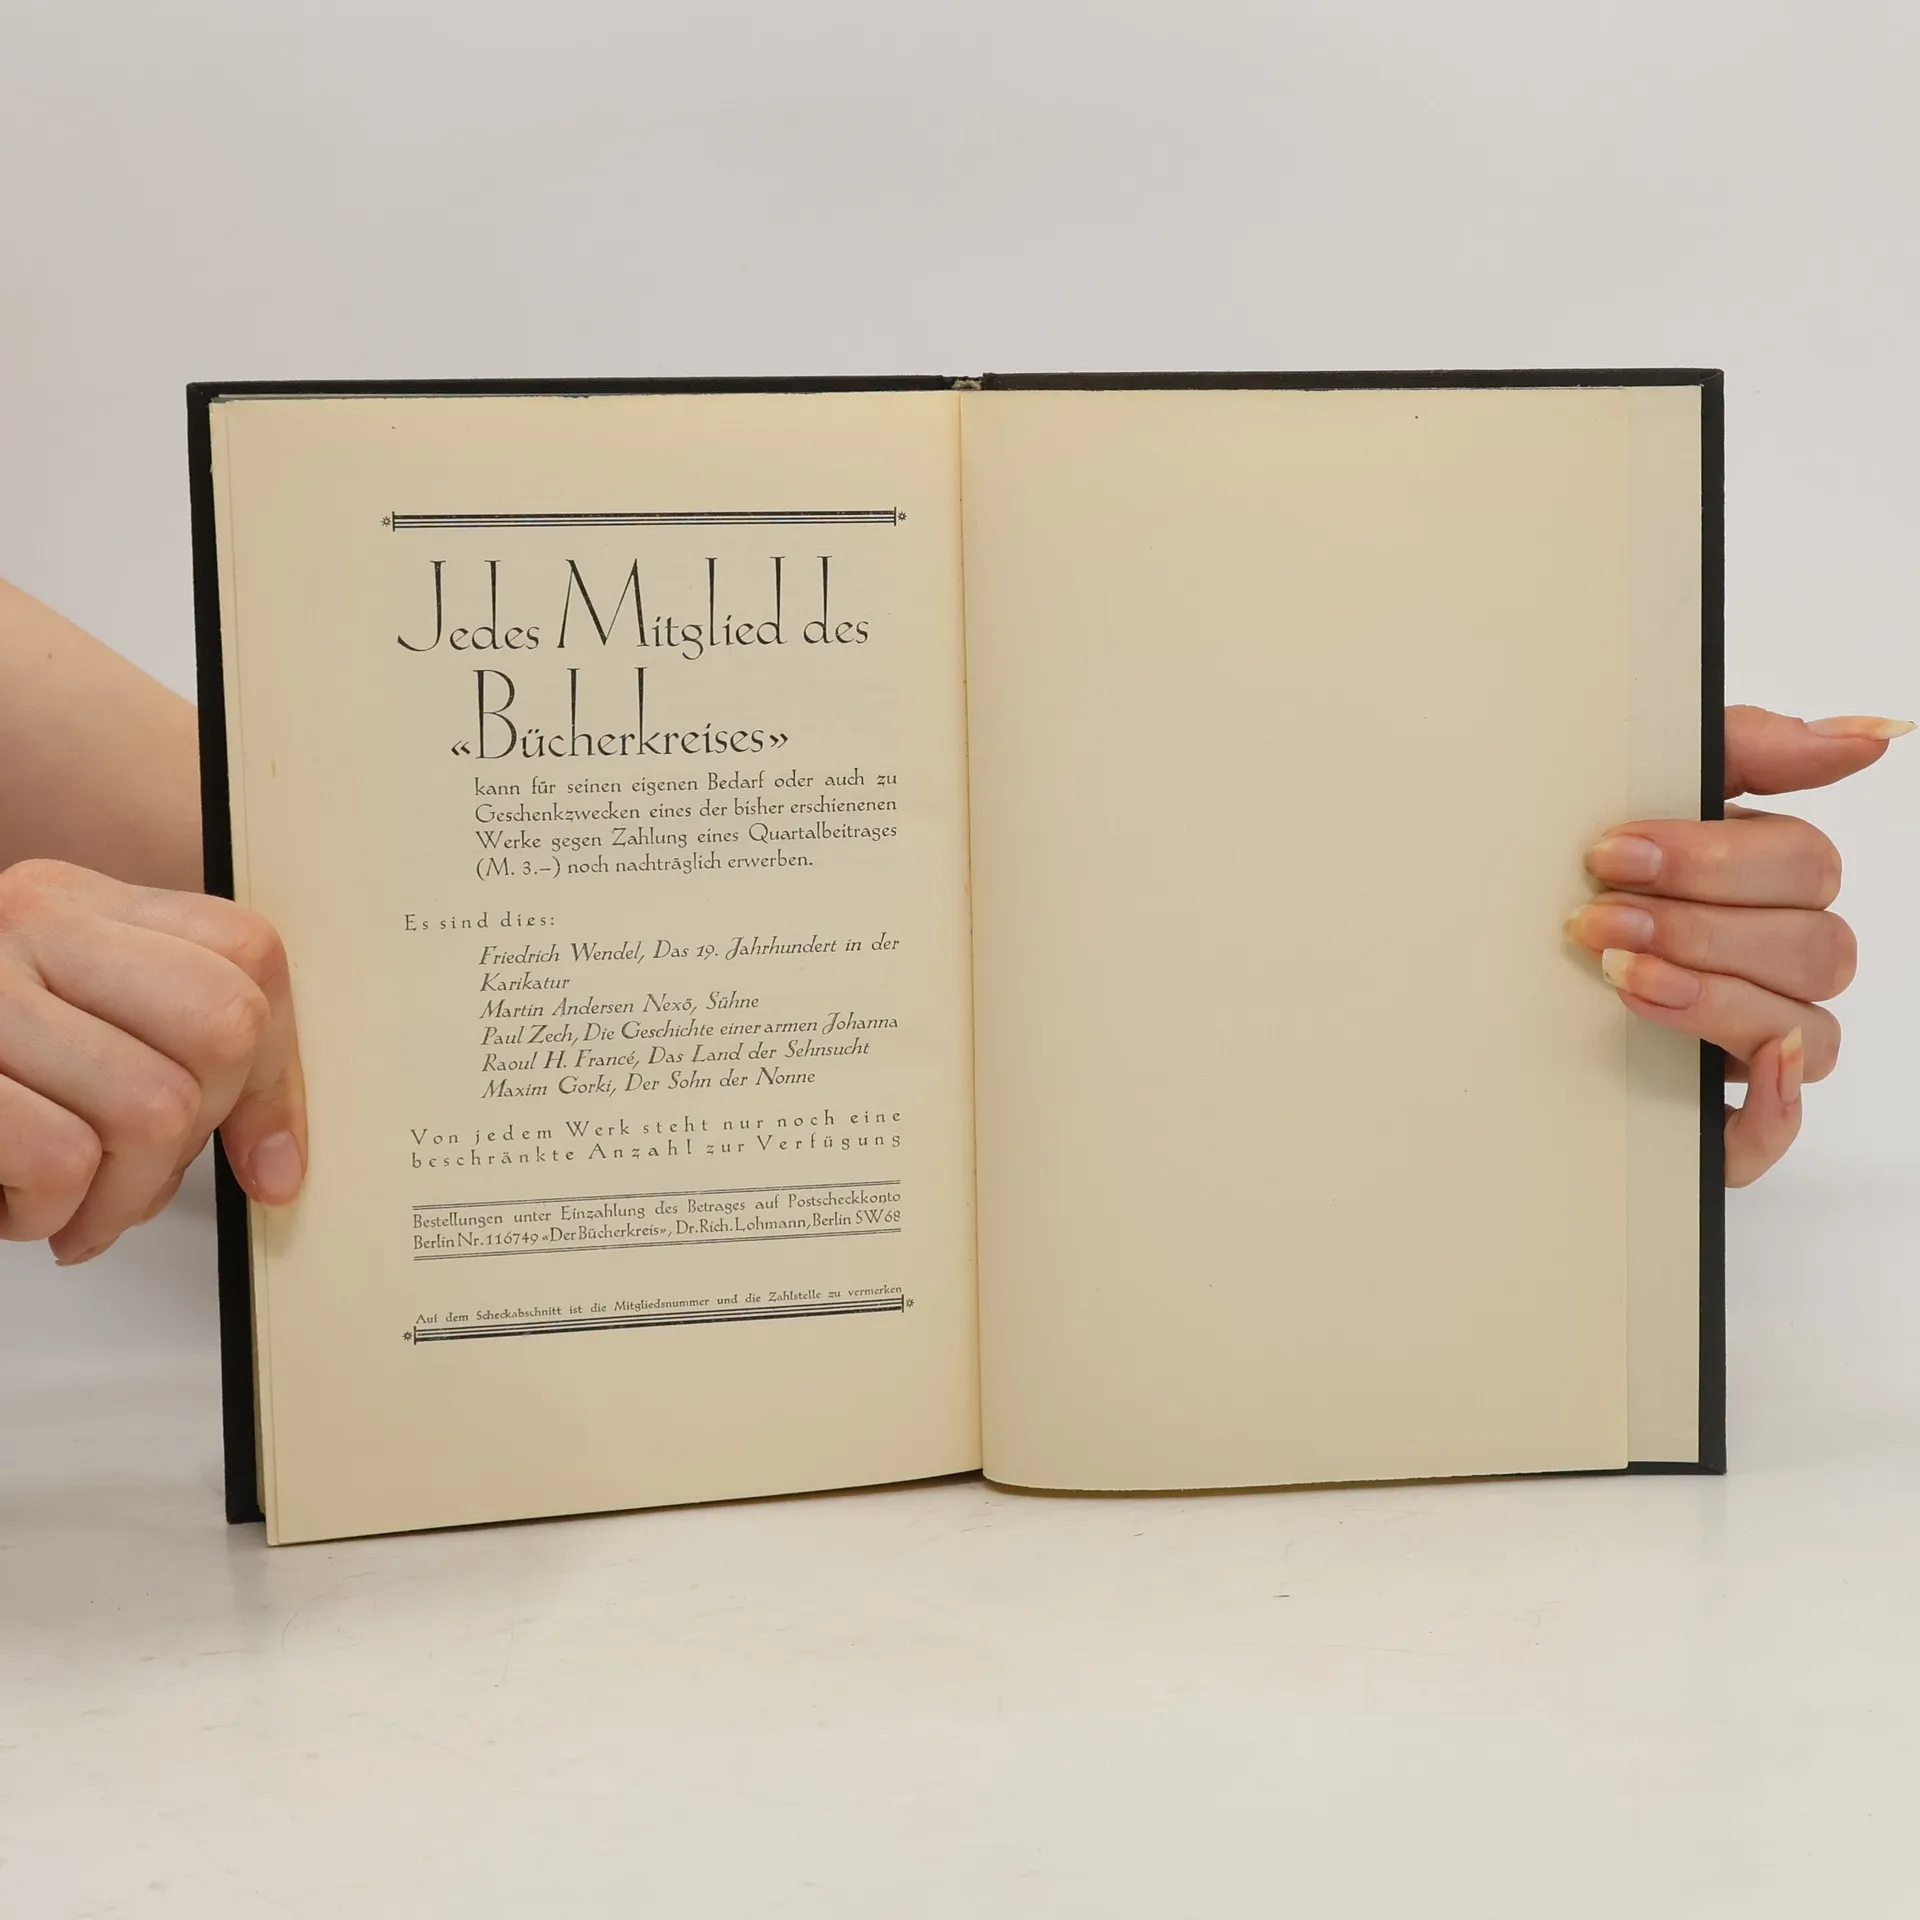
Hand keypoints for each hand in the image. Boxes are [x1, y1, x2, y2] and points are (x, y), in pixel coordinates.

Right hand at [0, 859, 305, 1262]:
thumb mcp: (73, 1043)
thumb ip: (178, 1065)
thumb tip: (281, 1167)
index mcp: (73, 902)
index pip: (248, 957)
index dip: (272, 1072)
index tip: (261, 1154)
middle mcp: (24, 921)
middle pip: (220, 1028)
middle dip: (197, 1135)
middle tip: (132, 1174)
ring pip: (152, 1109)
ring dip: (120, 1198)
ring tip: (66, 1204)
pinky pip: (61, 1160)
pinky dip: (49, 1216)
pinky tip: (11, 1206)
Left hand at [1567, 707, 1909, 1187]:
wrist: (1467, 981)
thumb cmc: (1572, 872)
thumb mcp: (1638, 788)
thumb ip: (1748, 746)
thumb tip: (1876, 733)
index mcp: (1766, 885)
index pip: (1803, 866)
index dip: (1713, 860)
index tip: (1610, 852)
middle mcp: (1775, 964)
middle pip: (1812, 947)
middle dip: (1699, 927)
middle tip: (1597, 917)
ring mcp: (1755, 1044)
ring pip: (1802, 1028)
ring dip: (1715, 998)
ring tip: (1618, 976)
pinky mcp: (1719, 1116)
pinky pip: (1779, 1129)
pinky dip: (1774, 1104)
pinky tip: (1746, 1069)